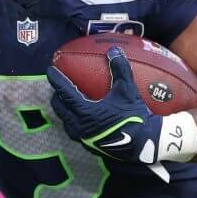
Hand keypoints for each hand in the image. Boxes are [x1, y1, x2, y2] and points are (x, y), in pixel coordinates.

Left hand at [47, 47, 169, 180]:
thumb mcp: (127, 91)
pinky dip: (74, 124)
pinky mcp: (91, 146)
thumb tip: (114, 50)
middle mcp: (80, 126)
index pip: (65, 92)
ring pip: (66, 123)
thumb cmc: (135, 117)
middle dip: (56, 96)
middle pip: (60, 108)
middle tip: (57, 88)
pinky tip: (81, 120)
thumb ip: (120, 69)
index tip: (50, 70)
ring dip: (64, 112)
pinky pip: (76, 133)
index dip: (56, 80)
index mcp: (85, 111)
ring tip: (66, 104)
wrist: (146, 144)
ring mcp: (84, 138)